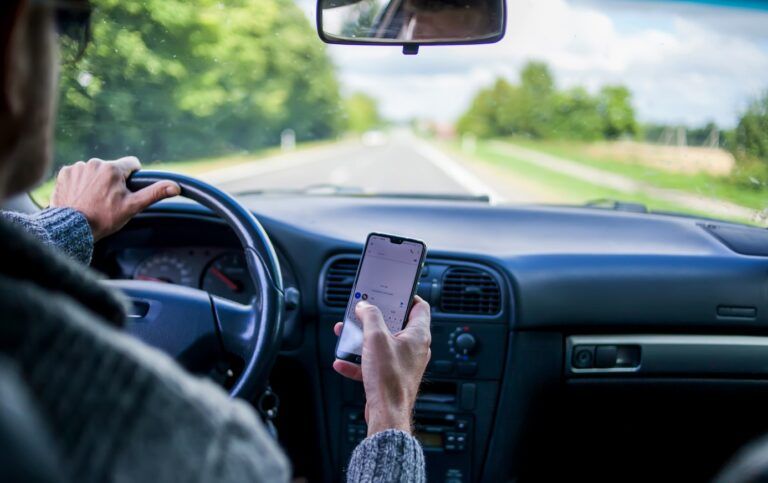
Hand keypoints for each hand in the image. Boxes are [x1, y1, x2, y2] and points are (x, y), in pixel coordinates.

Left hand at [50, 156, 179, 240]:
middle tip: (109, 201)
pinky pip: (78, 174)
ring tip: (93, 201)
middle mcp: (94, 163)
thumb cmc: (104, 218)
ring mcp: (77, 167)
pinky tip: (81, 197)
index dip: (133, 178)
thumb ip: (154, 193)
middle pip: (112, 169)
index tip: (127, 191)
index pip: (132, 164)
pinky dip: (80, 184)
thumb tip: (175, 186)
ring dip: (96, 182)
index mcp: (113, 169)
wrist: (73, 228)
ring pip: (95, 171)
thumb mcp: (133, 207)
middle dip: (113, 182)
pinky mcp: (64, 174)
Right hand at [333, 296, 431, 435]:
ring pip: (382, 344)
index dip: (405, 296)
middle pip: (396, 324)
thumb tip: (365, 306)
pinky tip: (343, 362)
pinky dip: (358, 361)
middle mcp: (414, 348)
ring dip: (363, 338)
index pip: (419, 306)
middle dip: (375, 318)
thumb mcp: (376, 338)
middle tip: (363, 311)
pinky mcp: (391, 376)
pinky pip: (374, 363)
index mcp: (418, 335)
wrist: (387, 414)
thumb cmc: (390, 379)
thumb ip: (370, 317)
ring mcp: (403, 363)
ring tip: (348, 334)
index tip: (390, 292)